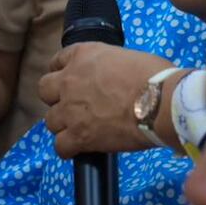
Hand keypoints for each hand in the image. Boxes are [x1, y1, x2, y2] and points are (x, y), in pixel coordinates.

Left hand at [38, 44, 172, 157]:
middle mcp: (69, 81)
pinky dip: (68, 149)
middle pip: (44, 90)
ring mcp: (70, 110)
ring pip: (50, 121)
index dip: (62, 72)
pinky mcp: (77, 135)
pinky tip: (78, 148)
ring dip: (63, 125)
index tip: (69, 81)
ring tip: (79, 129)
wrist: (160, 103)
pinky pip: (60, 146)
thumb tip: (113, 81)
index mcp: (82, 56)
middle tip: (73, 105)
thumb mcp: (126, 57)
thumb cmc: (154, 76)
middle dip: (56, 98)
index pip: (57, 61)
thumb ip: (108, 67)